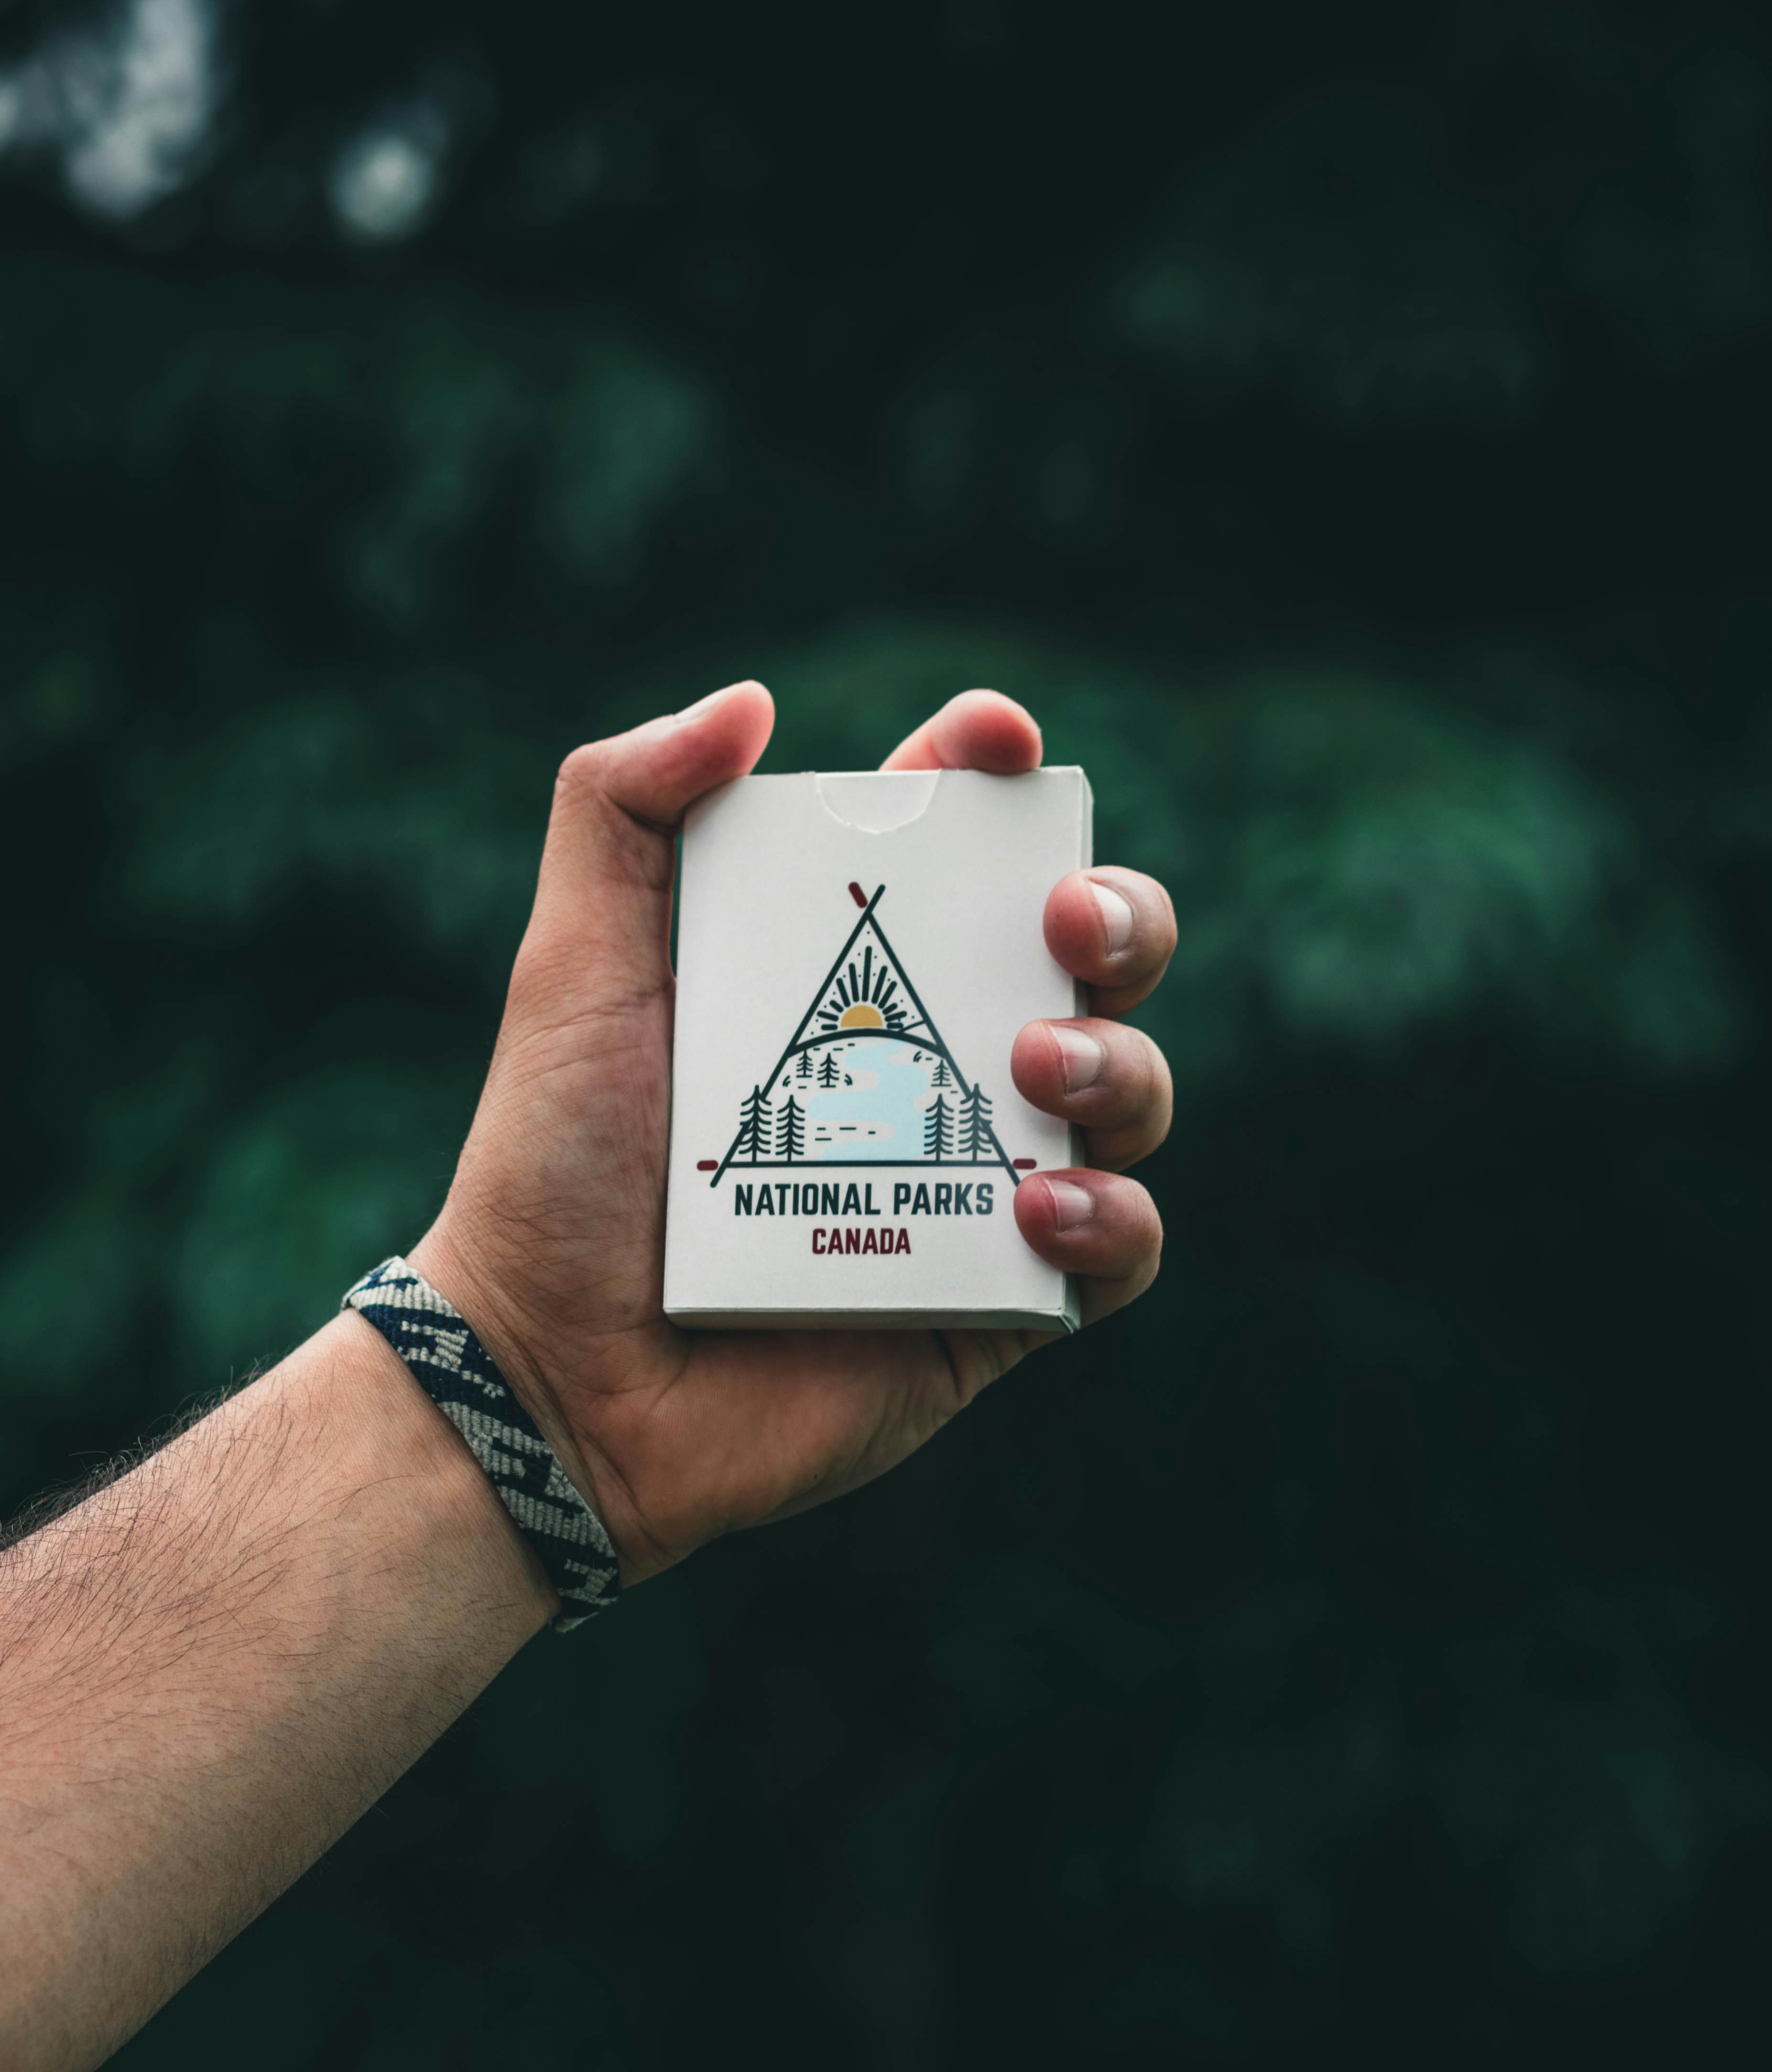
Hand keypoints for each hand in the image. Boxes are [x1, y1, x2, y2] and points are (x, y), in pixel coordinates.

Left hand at [409, 684, 1174, 1584]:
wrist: (551, 1370)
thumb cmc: (555, 1165)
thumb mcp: (574, 964)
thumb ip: (623, 808)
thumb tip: (752, 702)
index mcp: (846, 971)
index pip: (959, 848)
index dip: (994, 778)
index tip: (993, 740)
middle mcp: (930, 1063)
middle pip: (1091, 958)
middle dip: (1120, 911)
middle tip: (1066, 920)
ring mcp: (973, 1182)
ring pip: (1128, 1089)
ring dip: (1119, 1059)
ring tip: (1035, 1068)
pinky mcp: (996, 1303)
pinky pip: (1118, 1247)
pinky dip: (1113, 1214)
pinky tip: (1039, 1204)